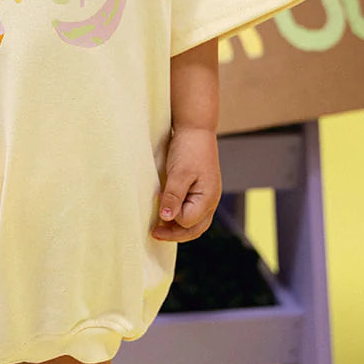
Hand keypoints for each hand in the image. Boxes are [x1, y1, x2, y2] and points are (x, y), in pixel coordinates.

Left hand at [151, 125, 221, 242]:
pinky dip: (179, 217)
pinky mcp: (199, 192)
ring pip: (194, 223)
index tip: (158, 207)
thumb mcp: (179, 173)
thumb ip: (173, 196)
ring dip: (177, 227)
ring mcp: (206, 197)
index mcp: (208, 198)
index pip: (188, 222)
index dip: (172, 218)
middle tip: (154, 232)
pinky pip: (191, 212)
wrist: (195, 129)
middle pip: (194, 229)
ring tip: (159, 227)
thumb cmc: (189, 149)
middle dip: (174, 233)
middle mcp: (210, 201)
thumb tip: (166, 218)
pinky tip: (167, 213)